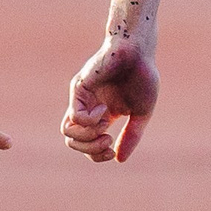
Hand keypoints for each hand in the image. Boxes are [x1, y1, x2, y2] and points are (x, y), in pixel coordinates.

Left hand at [62, 35, 158, 162]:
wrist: (138, 50)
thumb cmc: (142, 76)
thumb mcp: (141, 113)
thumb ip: (131, 136)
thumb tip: (119, 160)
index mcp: (102, 116)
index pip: (87, 145)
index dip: (97, 155)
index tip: (113, 151)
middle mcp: (88, 109)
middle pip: (72, 142)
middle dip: (90, 150)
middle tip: (108, 141)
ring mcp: (81, 99)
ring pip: (67, 132)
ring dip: (88, 138)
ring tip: (105, 129)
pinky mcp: (79, 88)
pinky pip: (75, 116)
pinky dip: (91, 120)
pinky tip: (104, 109)